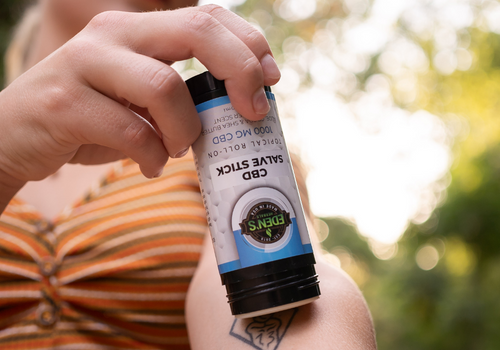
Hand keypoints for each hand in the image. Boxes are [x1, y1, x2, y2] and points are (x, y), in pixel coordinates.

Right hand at [0, 5, 279, 190]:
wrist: (16, 136)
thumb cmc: (92, 118)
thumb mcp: (140, 98)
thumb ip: (181, 93)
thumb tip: (243, 107)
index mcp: (138, 29)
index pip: (207, 16)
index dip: (249, 44)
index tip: (271, 80)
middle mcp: (113, 34)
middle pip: (196, 31)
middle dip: (239, 70)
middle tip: (252, 112)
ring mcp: (85, 63)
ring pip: (164, 86)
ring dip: (185, 130)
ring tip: (176, 150)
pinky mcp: (65, 103)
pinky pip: (131, 132)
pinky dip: (152, 156)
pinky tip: (149, 165)